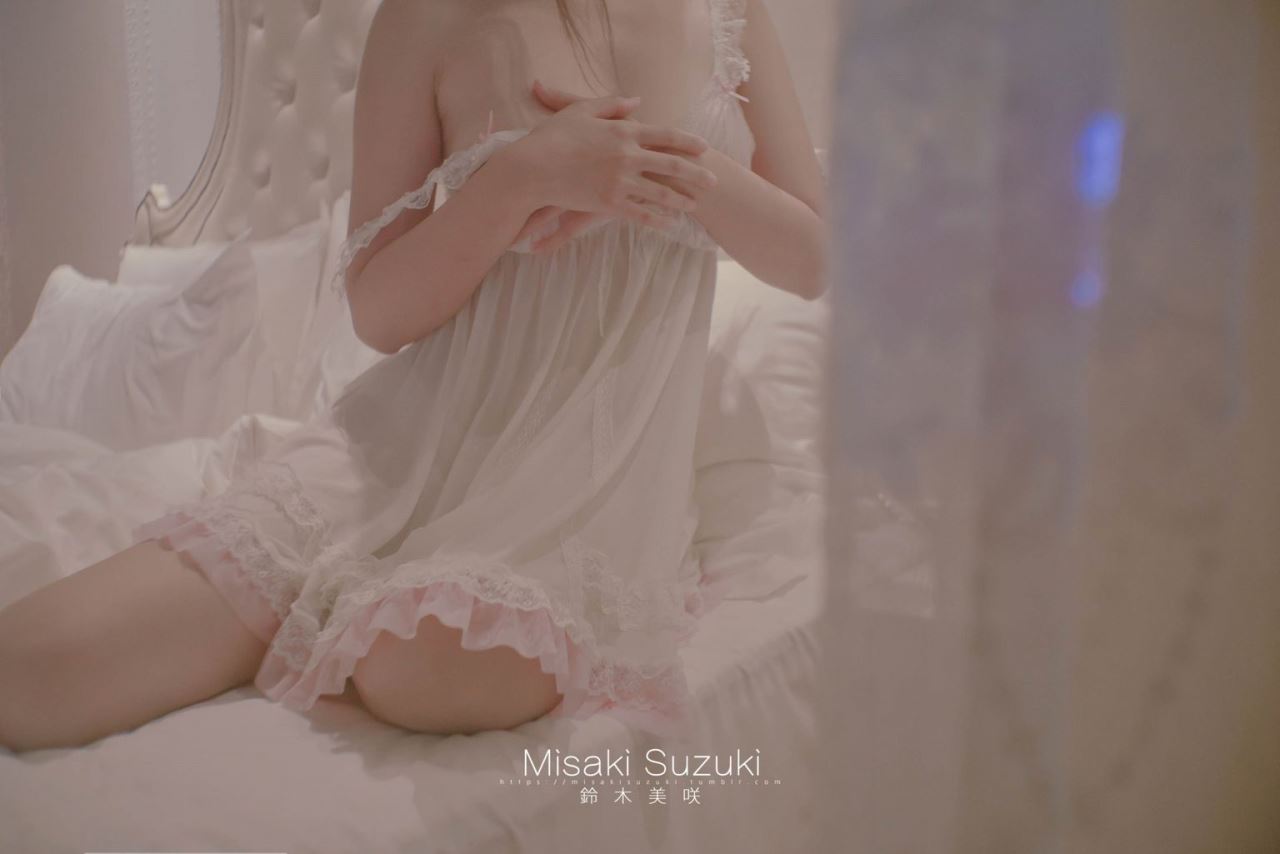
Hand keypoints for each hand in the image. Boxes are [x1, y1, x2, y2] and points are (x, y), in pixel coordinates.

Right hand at [509, 79, 717, 250]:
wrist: (533, 168)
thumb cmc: (553, 137)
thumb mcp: (581, 111)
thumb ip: (611, 104)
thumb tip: (636, 101)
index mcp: (623, 131)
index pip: (665, 135)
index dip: (687, 141)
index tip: (704, 147)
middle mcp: (627, 156)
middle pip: (671, 165)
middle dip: (695, 174)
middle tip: (714, 181)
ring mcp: (620, 181)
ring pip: (660, 193)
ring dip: (681, 200)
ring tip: (696, 205)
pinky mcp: (610, 203)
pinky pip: (640, 213)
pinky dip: (657, 219)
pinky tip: (670, 223)